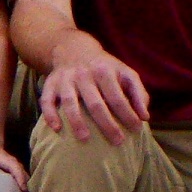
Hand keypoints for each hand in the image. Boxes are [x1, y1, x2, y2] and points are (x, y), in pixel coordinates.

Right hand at [39, 49, 154, 143]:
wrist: (73, 49)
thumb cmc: (105, 68)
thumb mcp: (125, 73)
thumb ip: (139, 93)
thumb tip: (145, 116)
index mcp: (104, 71)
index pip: (117, 98)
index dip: (128, 114)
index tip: (137, 130)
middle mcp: (83, 74)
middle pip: (95, 104)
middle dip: (107, 124)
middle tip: (118, 142)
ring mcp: (65, 79)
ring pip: (69, 102)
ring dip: (76, 121)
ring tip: (85, 139)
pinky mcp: (50, 84)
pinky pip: (47, 100)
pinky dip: (50, 114)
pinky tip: (56, 129)